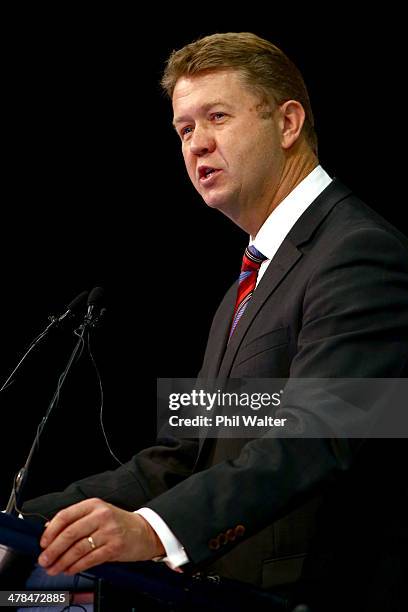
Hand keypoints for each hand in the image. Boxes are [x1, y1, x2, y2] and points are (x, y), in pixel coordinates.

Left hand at [38, 498, 164, 575]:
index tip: (43, 543)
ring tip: (53, 569)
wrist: (145, 531)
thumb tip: (49, 529)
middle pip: (70, 533)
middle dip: (53, 549)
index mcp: (94, 504)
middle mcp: (101, 515)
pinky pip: (89, 559)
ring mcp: (109, 531)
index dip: (51, 531)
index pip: (65, 515)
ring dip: (62, 561)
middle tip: (44, 560)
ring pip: (78, 548)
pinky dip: (76, 566)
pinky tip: (70, 569)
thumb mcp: (98, 513)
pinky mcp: (114, 547)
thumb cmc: (118, 523)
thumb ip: (76, 519)